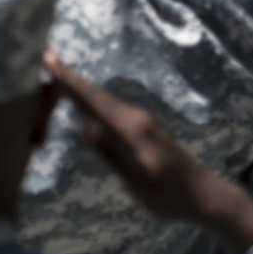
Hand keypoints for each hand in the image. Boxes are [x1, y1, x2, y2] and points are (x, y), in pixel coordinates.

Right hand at [48, 52, 252, 252]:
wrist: (205, 195)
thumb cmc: (170, 196)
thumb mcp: (138, 182)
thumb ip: (112, 153)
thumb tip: (85, 126)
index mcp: (131, 129)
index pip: (93, 101)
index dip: (70, 81)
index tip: (50, 59)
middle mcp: (135, 118)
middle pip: (97, 95)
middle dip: (71, 78)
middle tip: (47, 57)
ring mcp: (140, 121)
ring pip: (104, 99)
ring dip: (80, 86)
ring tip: (58, 74)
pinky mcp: (143, 127)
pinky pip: (111, 107)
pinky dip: (93, 99)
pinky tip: (85, 101)